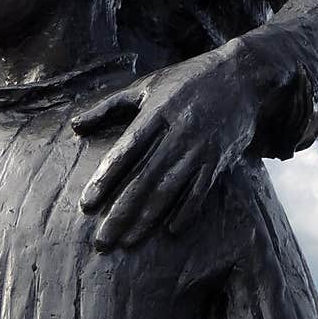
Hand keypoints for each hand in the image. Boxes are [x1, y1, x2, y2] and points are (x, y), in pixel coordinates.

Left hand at [71, 41, 275, 250]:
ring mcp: (200, 148)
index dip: (105, 180)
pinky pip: (200, 191)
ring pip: (169, 189)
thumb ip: (109, 106)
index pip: (125, 152)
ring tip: (127, 242)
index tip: (86, 205)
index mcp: (156, 112)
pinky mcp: (219, 159)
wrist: (242, 76)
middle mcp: (177, 132)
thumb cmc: (187, 80)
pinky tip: (171, 232)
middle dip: (122, 212)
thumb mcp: (146, 85)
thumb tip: (75, 126)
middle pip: (144, 178)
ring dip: (147, 219)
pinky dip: (186, 212)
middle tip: (102, 241)